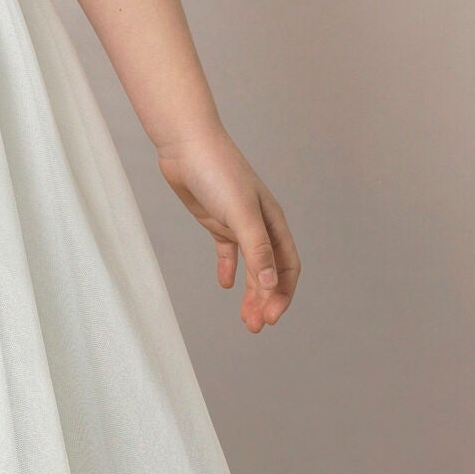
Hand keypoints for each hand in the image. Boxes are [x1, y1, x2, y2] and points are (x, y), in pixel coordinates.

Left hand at [154, 126, 299, 332]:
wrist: (186, 146)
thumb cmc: (218, 173)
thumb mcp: (241, 214)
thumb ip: (257, 250)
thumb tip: (272, 285)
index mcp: (273, 222)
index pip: (288, 267)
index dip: (283, 294)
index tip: (270, 318)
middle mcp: (260, 225)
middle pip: (270, 271)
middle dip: (265, 300)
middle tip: (254, 327)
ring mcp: (238, 223)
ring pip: (251, 266)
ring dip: (250, 292)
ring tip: (244, 318)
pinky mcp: (216, 220)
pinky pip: (228, 251)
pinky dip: (229, 268)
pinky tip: (226, 285)